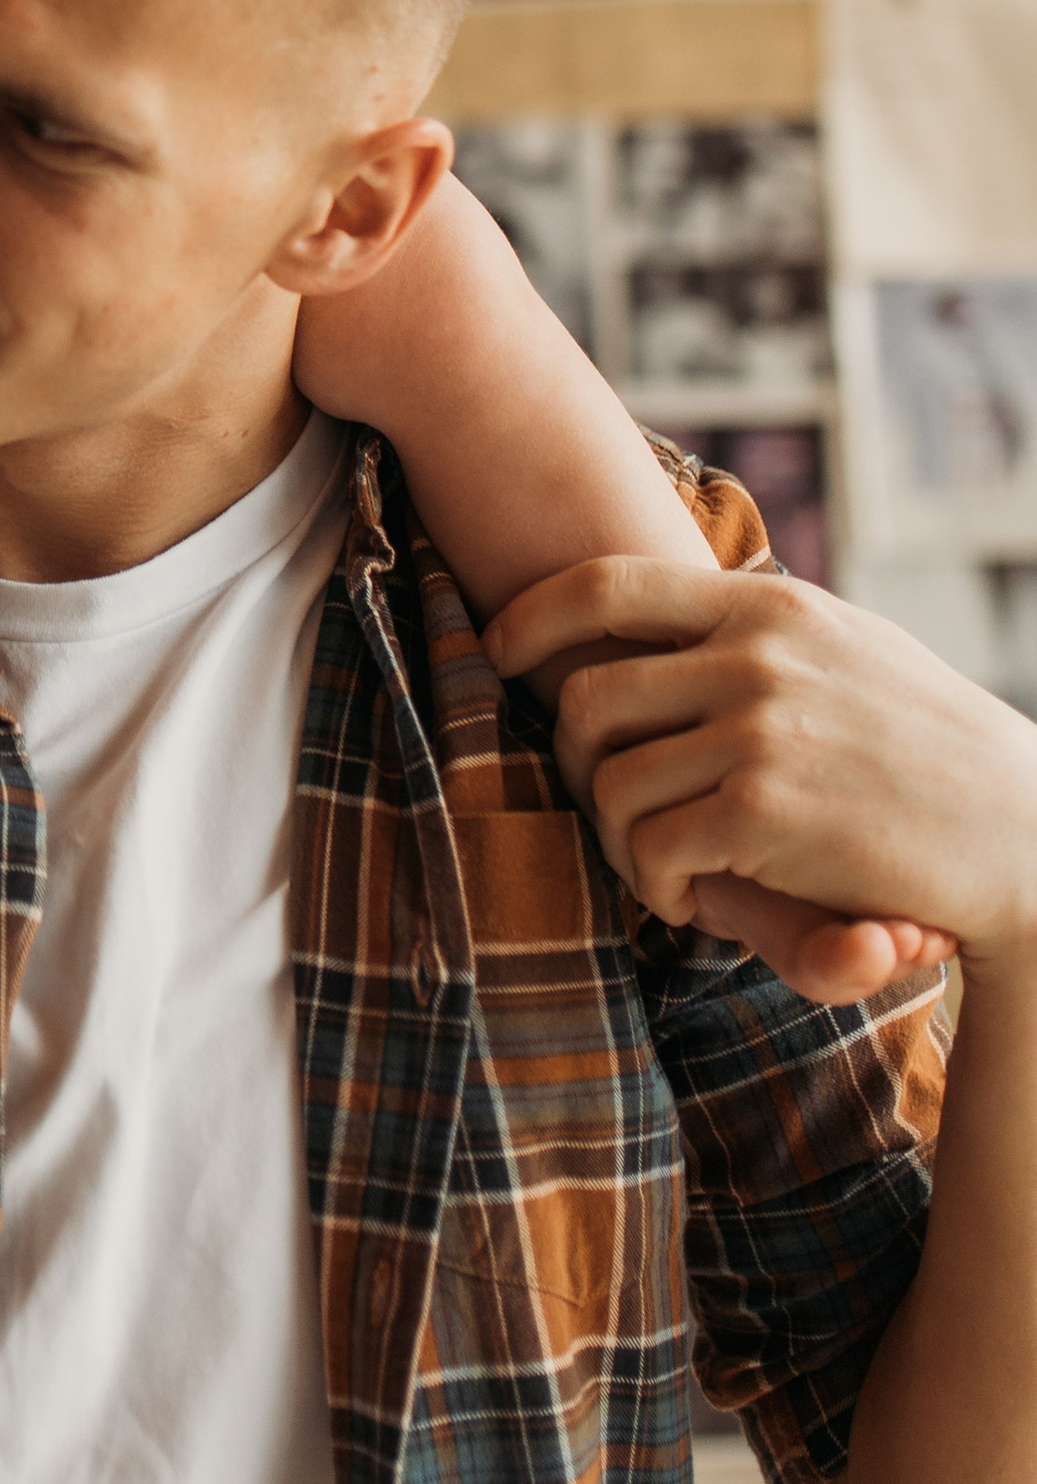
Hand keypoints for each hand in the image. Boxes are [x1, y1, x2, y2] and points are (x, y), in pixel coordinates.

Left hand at [485, 558, 1036, 1002]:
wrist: (1024, 834)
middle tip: (615, 814)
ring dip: (623, 842)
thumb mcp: (847, 650)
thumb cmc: (928, 750)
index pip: (606, 583)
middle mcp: (757, 655)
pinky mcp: (766, 809)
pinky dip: (658, 886)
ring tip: (670, 867)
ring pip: (611, 783)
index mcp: (769, 608)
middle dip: (578, 767)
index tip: (499, 650)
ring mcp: (760, 728)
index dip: (532, 617)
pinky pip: (651, 847)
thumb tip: (668, 606)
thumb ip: (760, 631)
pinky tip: (698, 900)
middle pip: (587, 698)